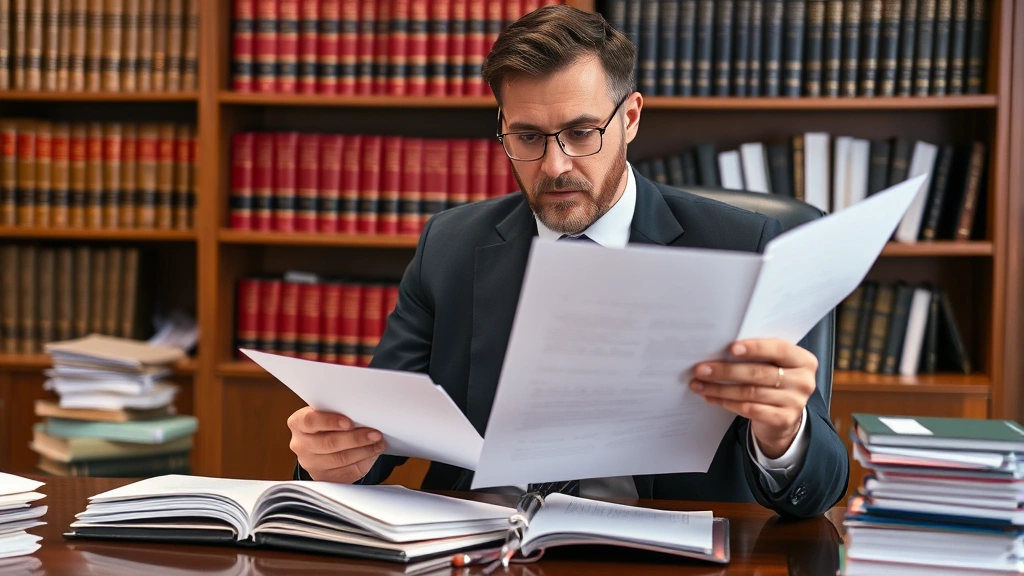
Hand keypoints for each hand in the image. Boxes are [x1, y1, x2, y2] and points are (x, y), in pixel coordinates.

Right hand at [287, 407, 386, 482]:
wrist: (325, 442)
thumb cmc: (329, 422)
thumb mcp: (328, 412)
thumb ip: (338, 411)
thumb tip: (362, 414)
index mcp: (298, 423)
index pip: (310, 421)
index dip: (330, 422)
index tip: (349, 422)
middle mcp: (300, 444)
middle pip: (328, 443)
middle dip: (355, 438)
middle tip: (374, 433)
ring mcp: (311, 464)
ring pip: (340, 459)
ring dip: (364, 451)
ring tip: (378, 443)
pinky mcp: (324, 478)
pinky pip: (346, 472)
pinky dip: (364, 462)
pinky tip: (373, 453)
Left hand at [689, 339, 816, 458]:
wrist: (783, 417)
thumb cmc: (773, 382)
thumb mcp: (774, 365)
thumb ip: (758, 356)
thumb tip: (718, 349)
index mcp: (803, 360)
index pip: (779, 349)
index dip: (755, 348)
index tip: (730, 348)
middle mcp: (803, 381)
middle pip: (759, 373)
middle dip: (726, 370)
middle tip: (701, 369)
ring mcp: (795, 402)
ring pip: (750, 392)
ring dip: (720, 388)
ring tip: (699, 384)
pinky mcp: (783, 419)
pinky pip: (749, 409)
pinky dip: (726, 402)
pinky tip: (711, 397)